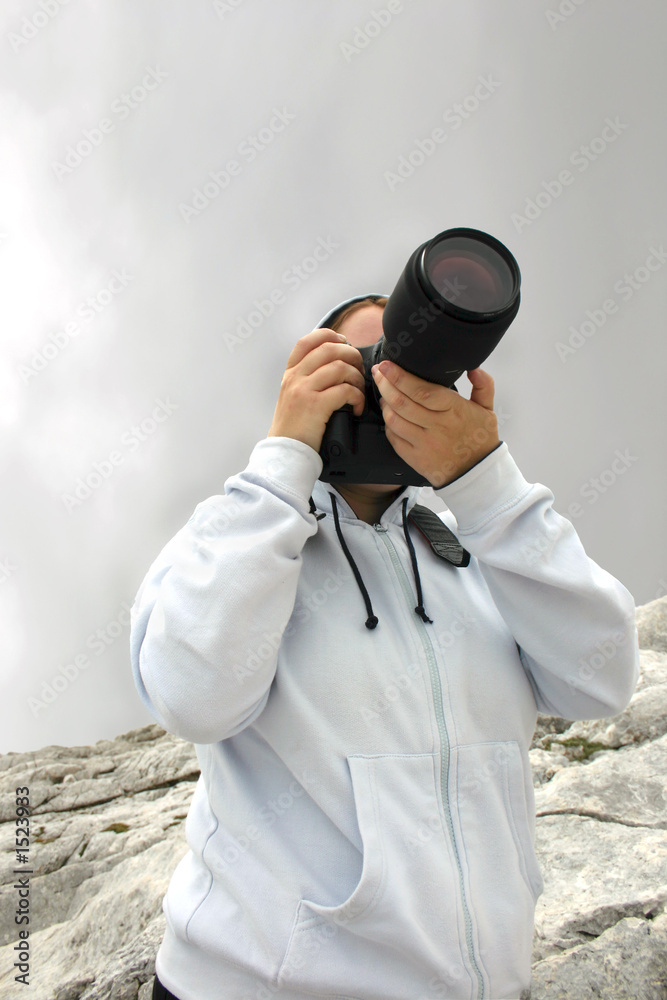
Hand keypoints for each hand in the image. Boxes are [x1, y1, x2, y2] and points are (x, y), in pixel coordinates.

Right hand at [267, 328, 365, 452]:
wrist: (285, 453)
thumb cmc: (294, 428)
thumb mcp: (292, 396)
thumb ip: (306, 378)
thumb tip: (334, 364)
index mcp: (290, 373)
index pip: (308, 340)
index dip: (330, 336)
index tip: (344, 344)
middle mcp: (295, 377)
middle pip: (329, 349)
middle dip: (352, 355)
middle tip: (359, 370)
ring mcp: (303, 390)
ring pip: (340, 367)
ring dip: (357, 377)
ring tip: (359, 391)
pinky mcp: (315, 405)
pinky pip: (345, 390)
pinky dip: (357, 397)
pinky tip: (356, 407)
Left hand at [371, 361, 499, 487]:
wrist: (477, 473)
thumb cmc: (479, 439)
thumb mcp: (487, 410)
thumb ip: (484, 385)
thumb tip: (474, 367)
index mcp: (454, 410)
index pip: (421, 391)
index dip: (400, 377)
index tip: (387, 365)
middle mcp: (437, 426)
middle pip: (402, 402)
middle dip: (385, 384)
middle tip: (377, 371)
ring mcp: (424, 444)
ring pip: (394, 420)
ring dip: (385, 403)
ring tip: (383, 392)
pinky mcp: (414, 458)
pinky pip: (394, 438)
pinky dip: (388, 424)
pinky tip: (389, 414)